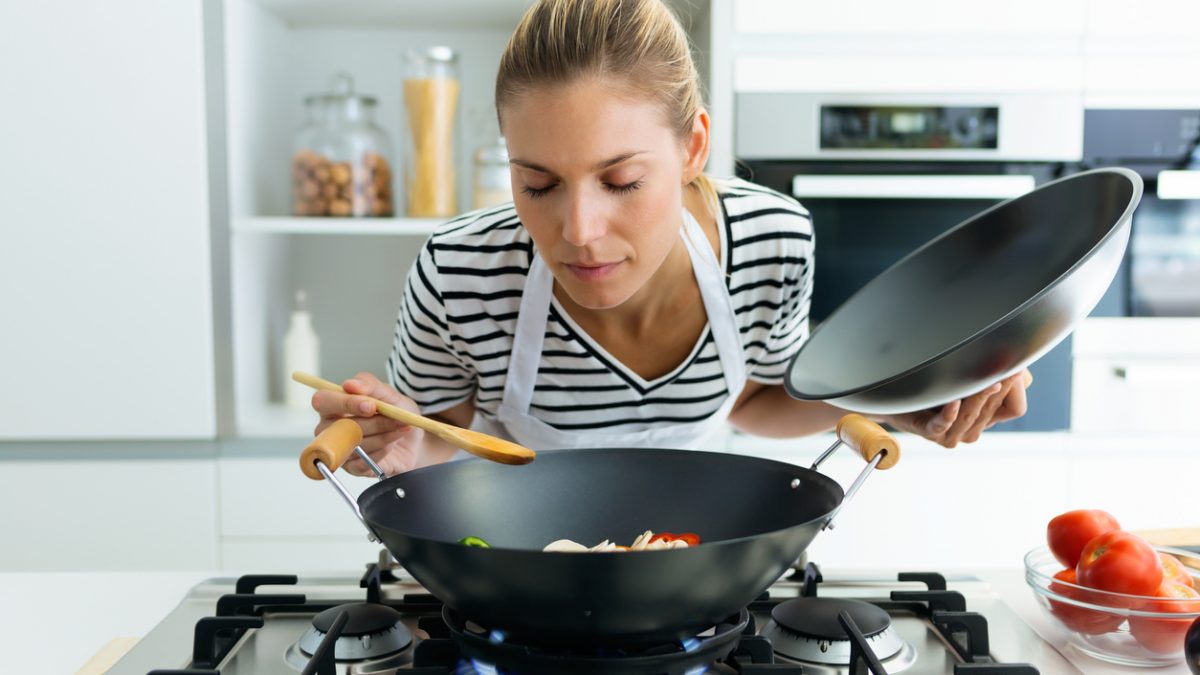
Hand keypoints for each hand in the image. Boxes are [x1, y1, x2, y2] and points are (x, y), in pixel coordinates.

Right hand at [311, 371, 422, 475]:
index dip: (345, 403)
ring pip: (354, 444)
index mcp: (334, 404)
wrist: (413, 442)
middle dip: (373, 423)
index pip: (322, 401)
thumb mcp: (391, 396)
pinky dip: (383, 452)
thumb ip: (371, 386)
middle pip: (338, 426)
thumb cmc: (397, 415)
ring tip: (400, 430)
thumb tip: (350, 384)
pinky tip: (391, 445)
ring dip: (384, 436)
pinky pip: (363, 461)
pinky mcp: (351, 468)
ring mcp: (338, 449)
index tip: (371, 406)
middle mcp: (330, 427)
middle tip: (396, 420)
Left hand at [884, 369, 1029, 447]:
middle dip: (999, 388)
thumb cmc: (934, 382)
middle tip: (1007, 368)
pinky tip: (953, 401)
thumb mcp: (970, 376)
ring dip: (978, 397)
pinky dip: (949, 413)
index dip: (1014, 389)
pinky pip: (942, 424)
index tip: (1014, 368)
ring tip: (986, 379)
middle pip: (992, 410)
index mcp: (985, 417)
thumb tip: (1018, 365)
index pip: (1013, 408)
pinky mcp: (928, 431)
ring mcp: (950, 433)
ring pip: (970, 416)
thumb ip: (993, 374)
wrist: (895, 394)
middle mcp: (970, 428)